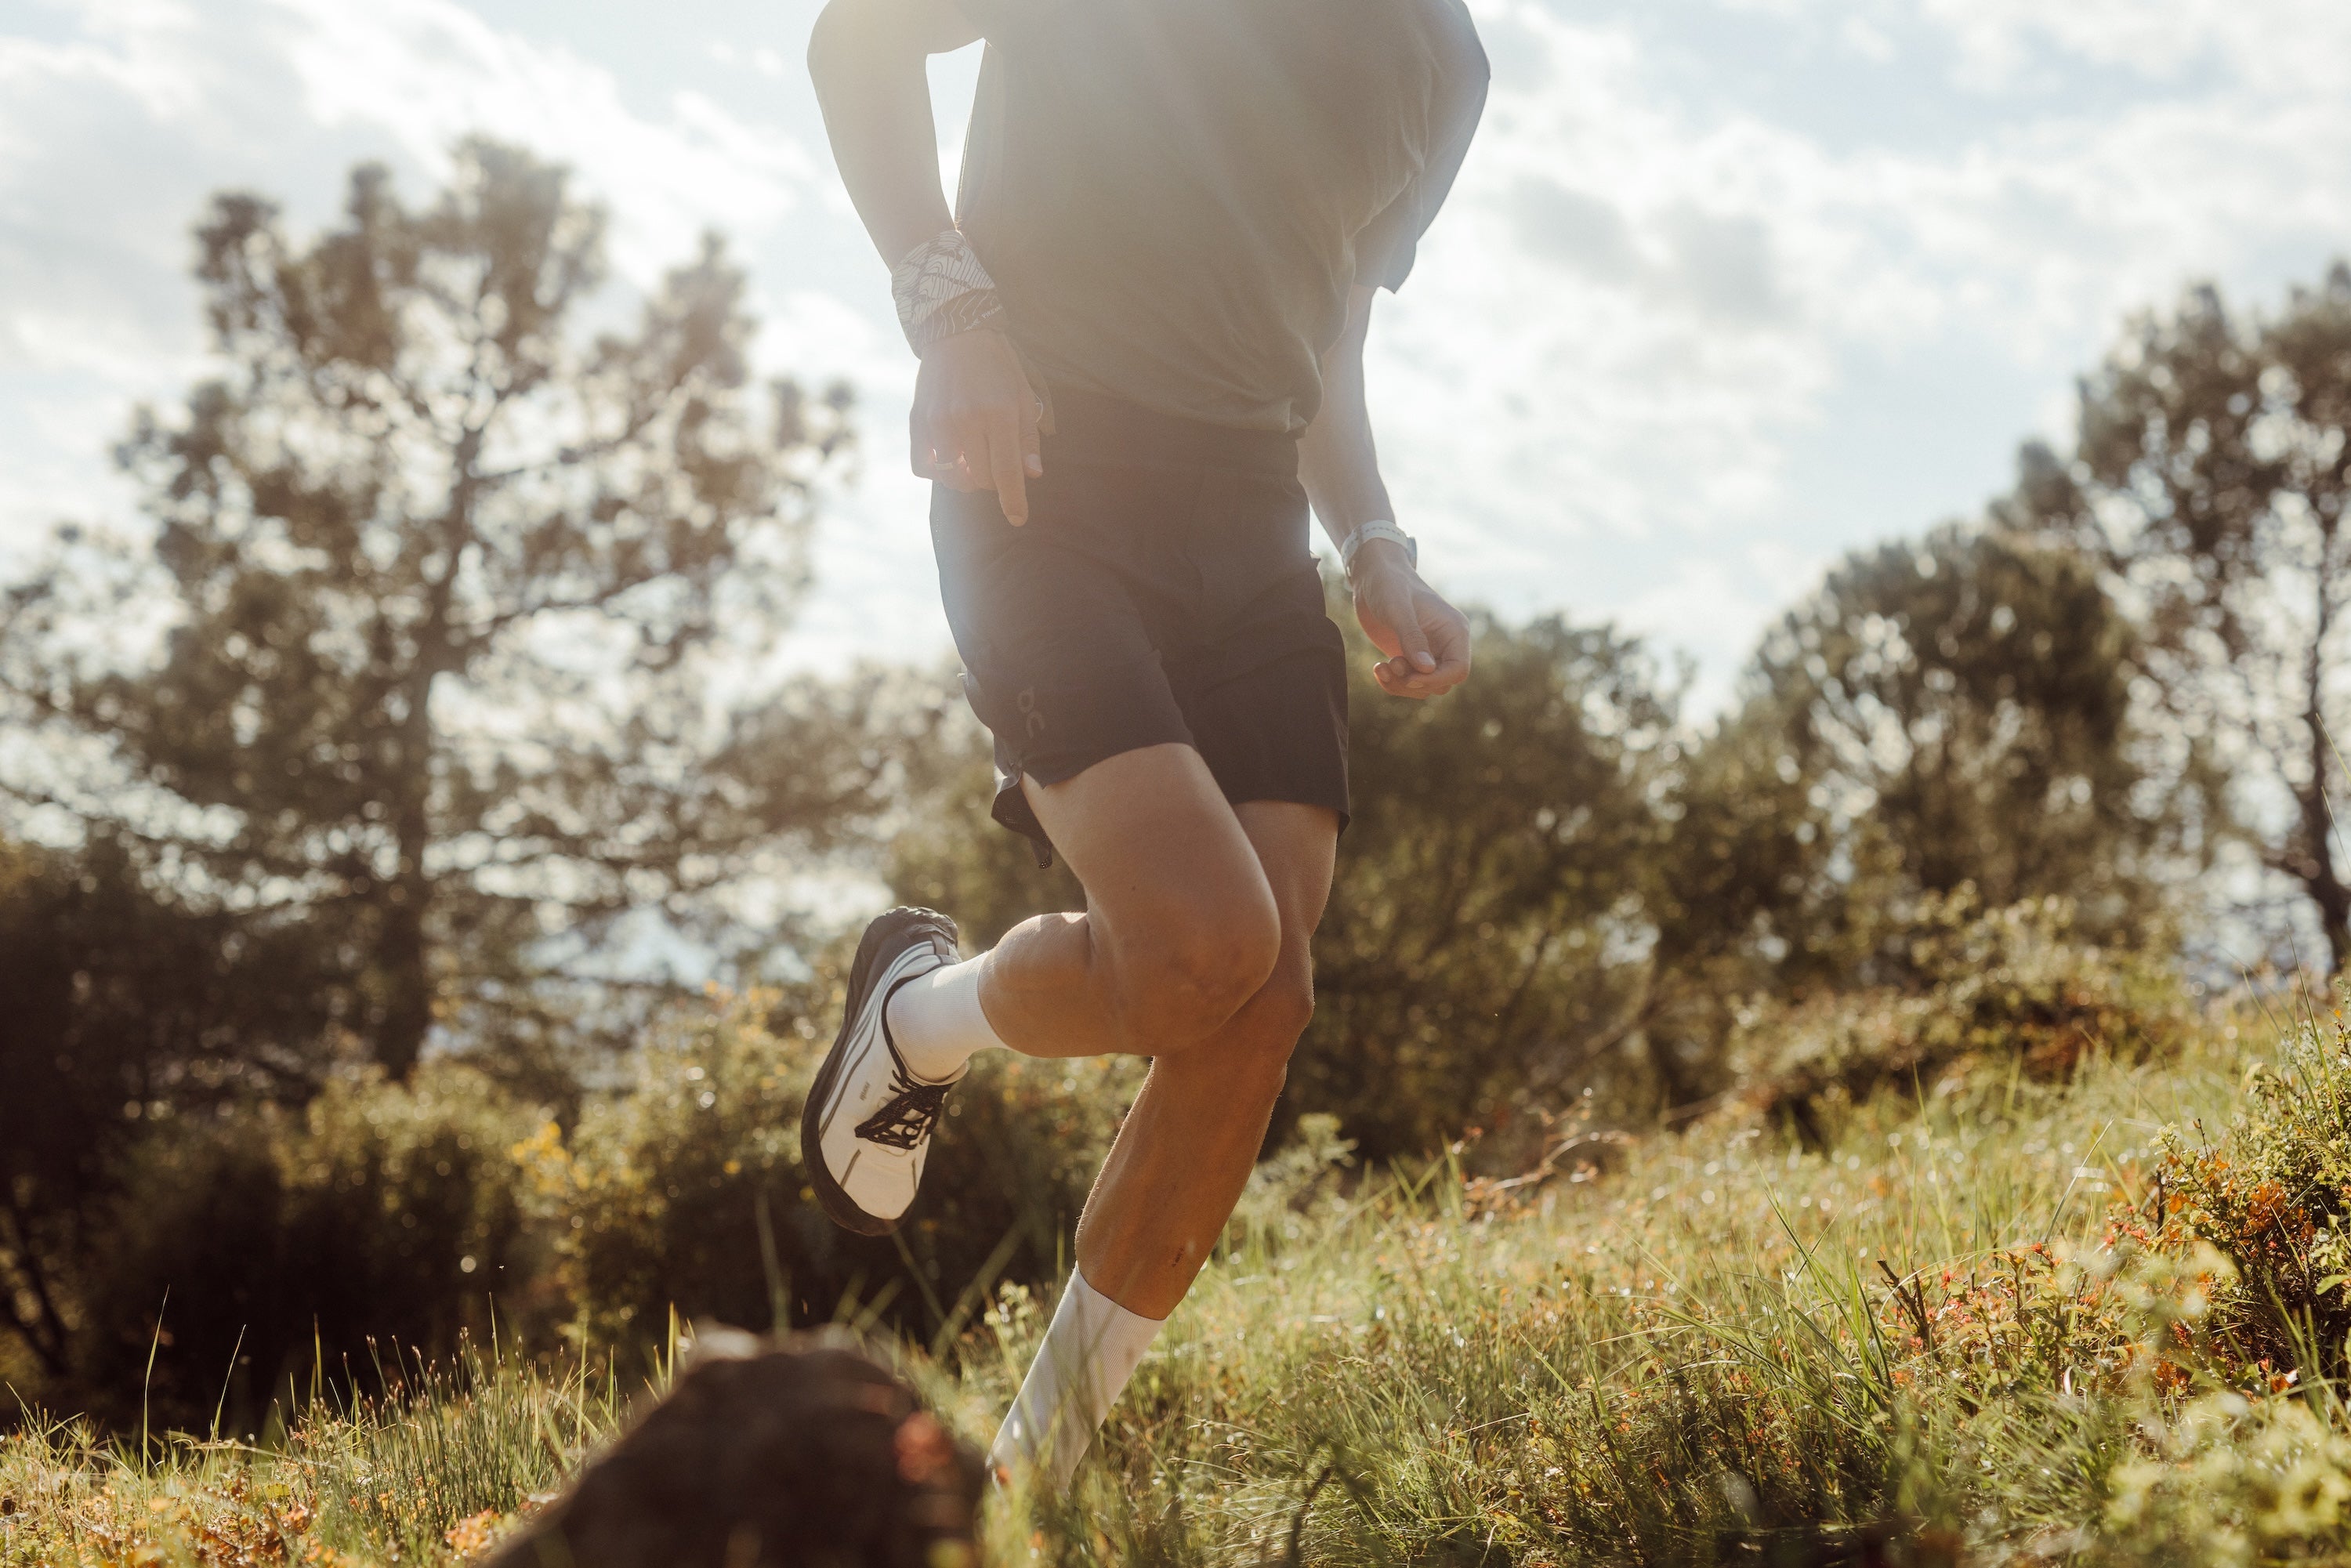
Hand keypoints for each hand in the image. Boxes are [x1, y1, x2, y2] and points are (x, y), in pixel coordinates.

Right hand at [910, 327, 1043, 522]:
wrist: (956, 334)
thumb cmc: (997, 367)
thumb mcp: (1023, 396)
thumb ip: (1027, 438)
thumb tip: (1032, 475)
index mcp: (999, 413)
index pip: (1006, 472)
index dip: (1013, 501)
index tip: (1018, 519)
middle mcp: (966, 419)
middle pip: (981, 479)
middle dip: (993, 480)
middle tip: (996, 461)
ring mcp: (937, 421)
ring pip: (952, 478)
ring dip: (967, 479)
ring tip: (974, 460)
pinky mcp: (917, 421)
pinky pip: (924, 467)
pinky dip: (938, 472)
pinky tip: (949, 459)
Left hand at [1350, 541, 1470, 698]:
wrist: (1372, 577)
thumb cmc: (1389, 584)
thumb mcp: (1398, 609)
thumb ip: (1412, 638)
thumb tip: (1426, 669)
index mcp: (1453, 630)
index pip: (1458, 669)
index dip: (1436, 679)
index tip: (1409, 677)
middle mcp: (1445, 644)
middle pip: (1441, 683)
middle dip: (1415, 682)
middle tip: (1392, 663)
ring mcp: (1428, 652)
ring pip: (1424, 687)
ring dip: (1401, 684)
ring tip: (1382, 667)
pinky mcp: (1410, 657)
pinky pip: (1408, 682)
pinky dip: (1392, 682)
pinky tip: (1378, 668)